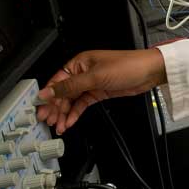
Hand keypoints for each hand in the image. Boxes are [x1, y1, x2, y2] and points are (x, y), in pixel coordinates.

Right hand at [36, 49, 166, 134]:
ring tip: (58, 126)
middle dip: (54, 107)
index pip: (57, 80)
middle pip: (63, 92)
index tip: (40, 108)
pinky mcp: (98, 92)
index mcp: (79, 63)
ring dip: (64, 113)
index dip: (48, 95)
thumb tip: (48, 91)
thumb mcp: (95, 77)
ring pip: (72, 100)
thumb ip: (70, 86)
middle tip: (47, 120)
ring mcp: (91, 83)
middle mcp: (82, 72)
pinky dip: (75, 113)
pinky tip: (69, 122)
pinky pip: (82, 104)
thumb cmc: (126, 66)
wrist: (149, 72)